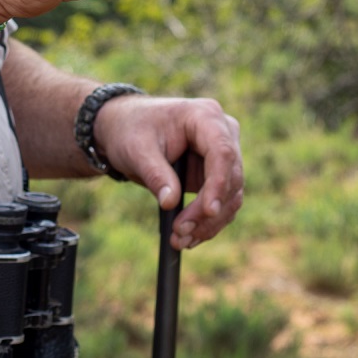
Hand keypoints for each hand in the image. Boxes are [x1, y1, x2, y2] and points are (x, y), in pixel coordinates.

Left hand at [92, 94, 244, 249]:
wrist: (126, 130)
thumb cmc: (131, 130)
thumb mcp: (136, 150)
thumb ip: (155, 174)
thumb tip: (171, 203)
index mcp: (204, 116)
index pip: (222, 152)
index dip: (219, 184)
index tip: (209, 211)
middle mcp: (223, 134)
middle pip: (230, 178)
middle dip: (208, 212)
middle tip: (180, 233)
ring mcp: (223, 155)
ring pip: (231, 196)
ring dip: (209, 223)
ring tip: (180, 240)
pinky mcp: (217, 175)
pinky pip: (222, 203)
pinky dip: (208, 223)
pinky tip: (188, 238)